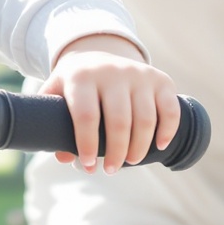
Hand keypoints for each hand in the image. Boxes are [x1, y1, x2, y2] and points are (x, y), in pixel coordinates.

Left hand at [43, 34, 176, 172]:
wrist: (99, 54)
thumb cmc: (76, 84)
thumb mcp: (57, 95)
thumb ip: (53, 123)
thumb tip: (65, 158)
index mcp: (82, 77)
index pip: (86, 115)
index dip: (88, 144)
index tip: (88, 165)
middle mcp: (112, 72)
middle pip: (119, 121)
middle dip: (116, 152)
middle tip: (111, 170)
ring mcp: (139, 74)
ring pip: (146, 119)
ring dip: (139, 147)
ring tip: (130, 161)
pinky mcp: (161, 80)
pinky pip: (170, 110)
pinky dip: (167, 131)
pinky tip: (159, 147)